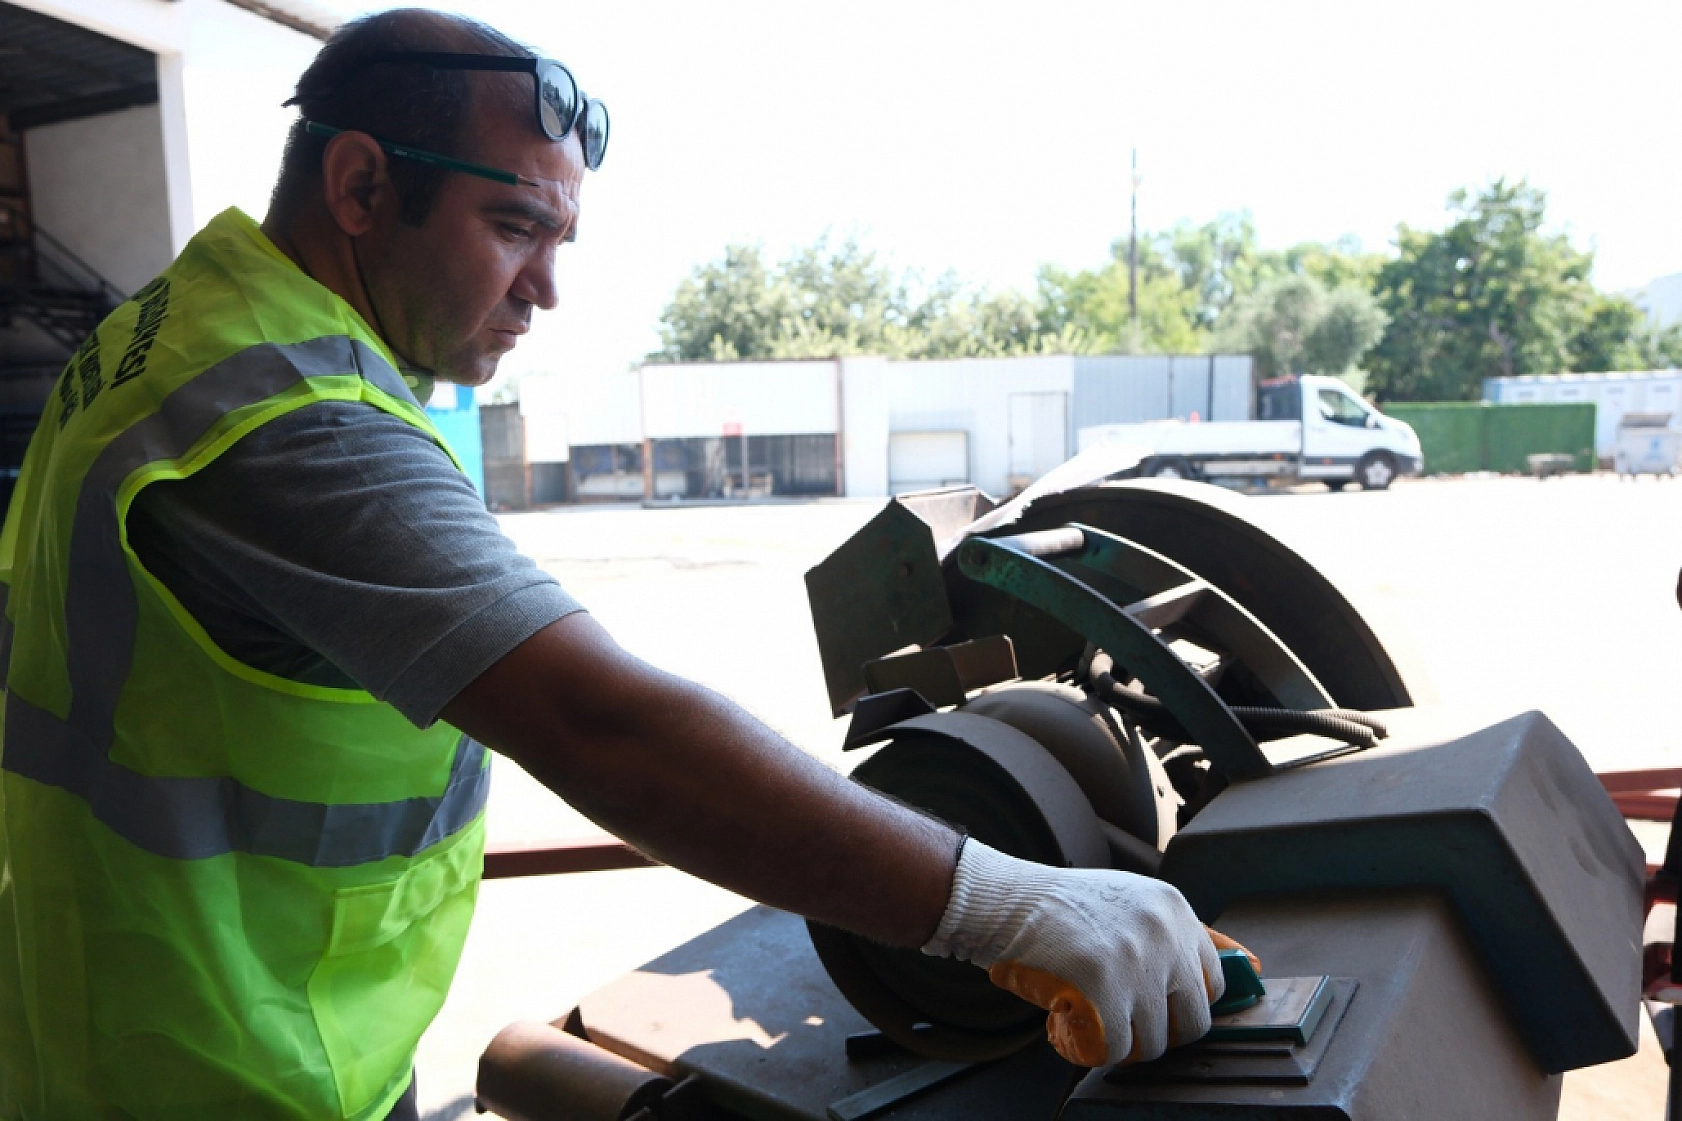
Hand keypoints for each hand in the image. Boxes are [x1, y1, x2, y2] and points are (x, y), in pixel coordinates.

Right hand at [921, 839, 1223, 1066]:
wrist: (1004, 899)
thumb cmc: (1059, 906)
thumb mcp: (1131, 900)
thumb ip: (1181, 932)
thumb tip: (1251, 964)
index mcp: (1174, 909)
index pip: (1215, 981)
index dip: (1180, 1004)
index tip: (1152, 1007)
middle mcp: (1164, 932)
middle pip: (1193, 1021)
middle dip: (1156, 1031)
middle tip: (1119, 1020)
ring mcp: (1136, 960)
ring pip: (1154, 1042)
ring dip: (1119, 1042)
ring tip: (1086, 1017)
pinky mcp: (1104, 987)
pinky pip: (1116, 1049)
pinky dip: (1087, 1048)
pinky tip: (1064, 1023)